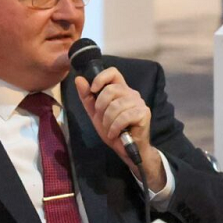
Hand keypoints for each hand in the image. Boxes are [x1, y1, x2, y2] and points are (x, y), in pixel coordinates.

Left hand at [74, 68, 164, 191]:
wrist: (127, 150)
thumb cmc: (113, 130)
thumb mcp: (95, 113)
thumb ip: (87, 97)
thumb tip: (78, 79)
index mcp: (120, 90)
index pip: (113, 72)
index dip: (101, 78)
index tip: (93, 90)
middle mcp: (131, 93)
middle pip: (111, 89)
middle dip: (101, 106)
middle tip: (102, 119)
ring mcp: (139, 103)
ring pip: (116, 105)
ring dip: (108, 121)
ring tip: (109, 129)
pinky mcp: (144, 113)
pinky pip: (124, 117)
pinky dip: (115, 128)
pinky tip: (115, 134)